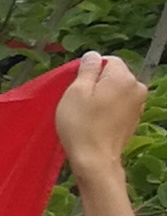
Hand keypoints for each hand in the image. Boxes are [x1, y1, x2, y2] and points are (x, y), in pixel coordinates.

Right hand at [55, 49, 149, 172]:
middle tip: (80, 101)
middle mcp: (137, 88)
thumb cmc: (81, 125)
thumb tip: (92, 56)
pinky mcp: (135, 119)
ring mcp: (139, 105)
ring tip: (88, 113)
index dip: (90, 70)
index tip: (77, 87)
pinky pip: (120, 105)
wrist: (95, 159)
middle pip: (115, 76)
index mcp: (124, 78)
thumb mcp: (76, 92)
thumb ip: (87, 69)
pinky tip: (97, 121)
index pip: (108, 60)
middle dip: (98, 83)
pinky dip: (109, 109)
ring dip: (104, 97)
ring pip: (117, 91)